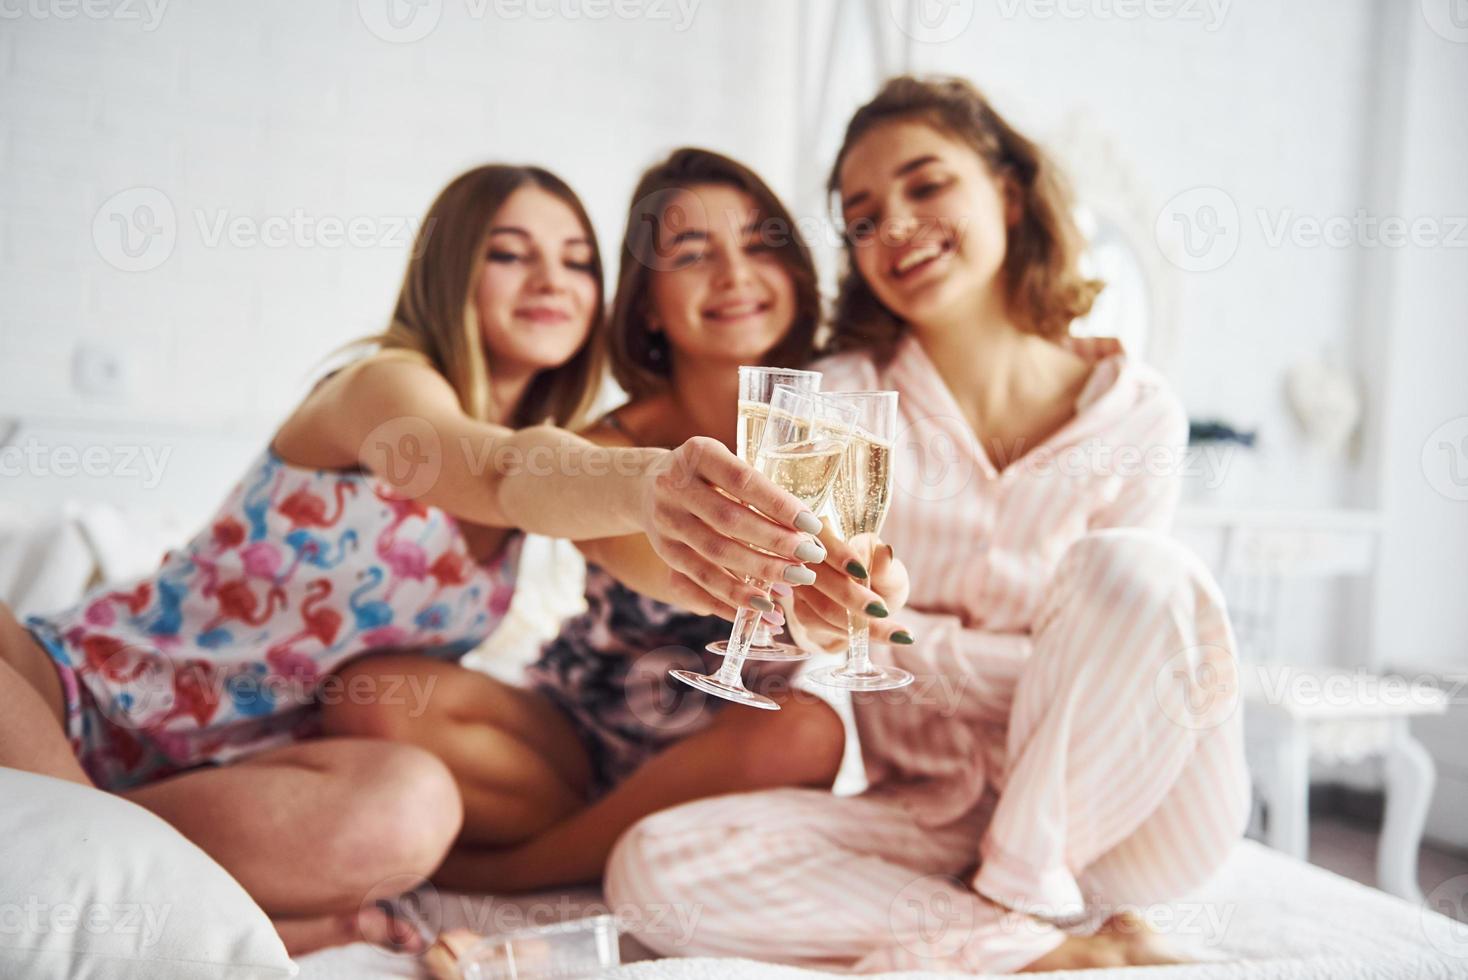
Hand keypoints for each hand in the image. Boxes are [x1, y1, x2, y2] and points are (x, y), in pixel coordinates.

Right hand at [635, 436, 826, 617]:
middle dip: (776, 542)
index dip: (779, 506)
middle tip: (810, 556)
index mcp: (698, 454)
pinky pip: (700, 581)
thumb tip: (806, 527)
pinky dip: (733, 597)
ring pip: (716, 554)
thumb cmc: (706, 474)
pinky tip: (763, 605)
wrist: (648, 485)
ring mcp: (666, 521)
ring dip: (760, 572)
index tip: (812, 525)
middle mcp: (674, 486)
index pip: (743, 482)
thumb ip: (756, 485)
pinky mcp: (664, 552)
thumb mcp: (724, 462)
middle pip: (730, 521)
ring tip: (795, 580)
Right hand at [782, 524, 913, 652]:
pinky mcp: (800, 610)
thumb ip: (886, 567)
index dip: (840, 555)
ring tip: (895, 633)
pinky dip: (851, 633)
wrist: (870, 609)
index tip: (862, 571)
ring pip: (824, 607)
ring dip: (859, 623)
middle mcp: (806, 556)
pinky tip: (875, 635)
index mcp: (829, 533)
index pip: (825, 540)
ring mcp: (799, 584)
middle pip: (823, 578)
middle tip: (883, 610)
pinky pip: (822, 625)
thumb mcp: (890, 574)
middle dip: (855, 598)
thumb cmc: (881, 582)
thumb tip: (885, 553)